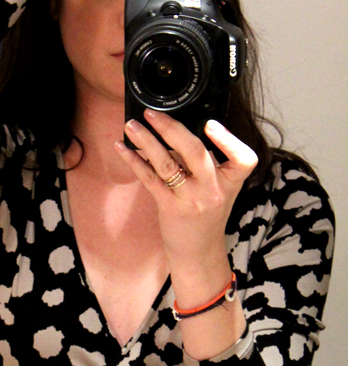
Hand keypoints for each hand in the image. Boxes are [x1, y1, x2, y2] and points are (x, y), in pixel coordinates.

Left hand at [115, 110, 255, 358]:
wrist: (198, 252)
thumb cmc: (207, 215)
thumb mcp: (219, 189)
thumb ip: (208, 163)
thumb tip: (177, 129)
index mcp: (230, 182)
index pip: (243, 158)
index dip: (229, 140)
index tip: (211, 124)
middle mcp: (213, 190)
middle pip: (195, 152)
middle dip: (171, 128)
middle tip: (152, 113)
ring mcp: (191, 200)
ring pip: (167, 163)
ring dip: (146, 141)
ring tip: (131, 125)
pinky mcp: (169, 208)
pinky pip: (149, 179)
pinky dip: (134, 161)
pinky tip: (122, 148)